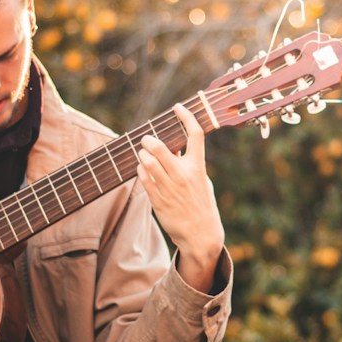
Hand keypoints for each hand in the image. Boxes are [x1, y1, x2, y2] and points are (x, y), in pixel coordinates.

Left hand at [137, 104, 225, 291]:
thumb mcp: (202, 180)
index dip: (186, 117)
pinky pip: (143, 178)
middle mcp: (183, 175)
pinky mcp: (157, 199)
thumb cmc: (201, 204)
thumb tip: (174, 147)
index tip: (178, 107)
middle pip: (161, 148)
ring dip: (142, 155)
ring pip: (147, 162)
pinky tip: (142, 169)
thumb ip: (189, 163)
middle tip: (146, 139)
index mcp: (198, 168)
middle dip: (149, 140)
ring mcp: (169, 188)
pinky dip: (140, 170)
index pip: (195, 135)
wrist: (200, 234)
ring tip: (143, 154)